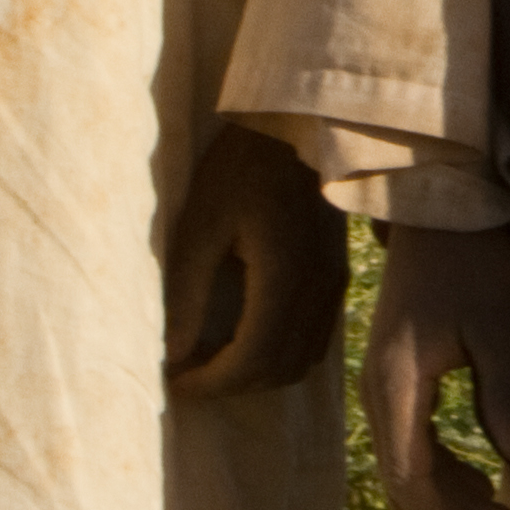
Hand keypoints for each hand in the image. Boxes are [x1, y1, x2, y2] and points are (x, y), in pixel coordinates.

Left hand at [163, 126, 347, 398]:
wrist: (298, 126)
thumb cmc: (240, 166)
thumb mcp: (200, 224)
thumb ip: (186, 293)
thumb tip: (172, 353)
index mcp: (283, 277)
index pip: (251, 360)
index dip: (210, 382)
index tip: (174, 379)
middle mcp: (317, 289)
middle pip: (279, 370)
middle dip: (230, 384)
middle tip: (187, 371)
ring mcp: (333, 284)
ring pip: (300, 360)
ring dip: (256, 373)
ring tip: (213, 358)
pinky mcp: (336, 276)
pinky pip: (314, 339)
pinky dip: (279, 354)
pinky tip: (246, 336)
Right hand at [364, 222, 509, 509]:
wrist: (439, 210)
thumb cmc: (474, 263)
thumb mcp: (501, 326)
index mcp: (398, 384)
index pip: (411, 475)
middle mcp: (379, 391)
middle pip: (408, 479)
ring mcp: (384, 383)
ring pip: (411, 462)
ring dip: (453, 499)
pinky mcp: (397, 374)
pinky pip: (414, 439)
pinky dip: (446, 468)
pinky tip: (481, 482)